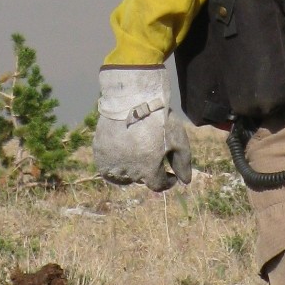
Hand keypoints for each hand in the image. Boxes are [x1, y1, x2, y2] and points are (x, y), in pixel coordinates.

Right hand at [93, 66, 191, 191]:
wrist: (133, 99)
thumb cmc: (159, 120)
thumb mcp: (178, 140)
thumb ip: (182, 164)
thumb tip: (184, 182)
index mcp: (148, 170)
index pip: (158, 186)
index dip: (166, 181)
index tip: (170, 174)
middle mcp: (128, 171)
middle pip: (141, 179)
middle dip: (150, 171)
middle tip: (154, 153)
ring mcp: (112, 163)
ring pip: (124, 176)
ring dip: (132, 170)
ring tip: (138, 154)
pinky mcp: (99, 154)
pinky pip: (108, 168)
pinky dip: (117, 165)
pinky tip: (124, 152)